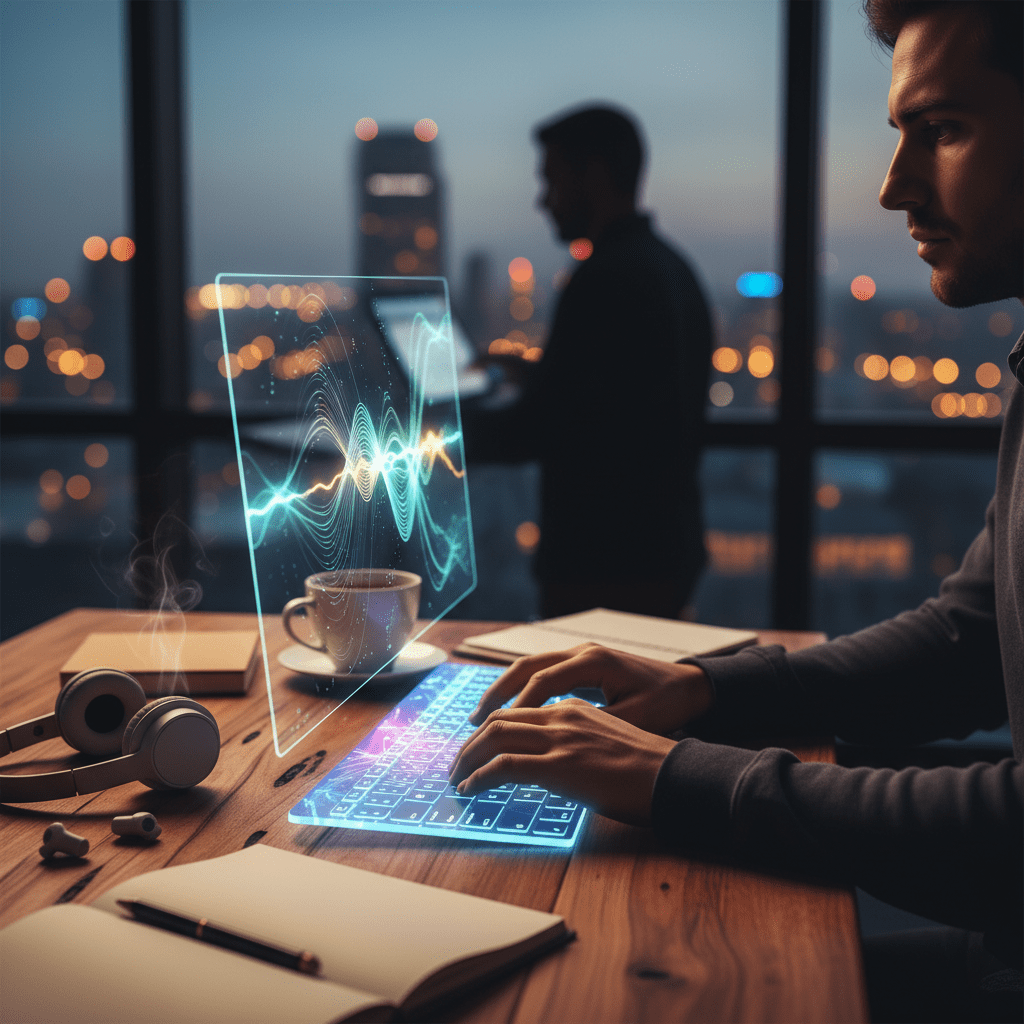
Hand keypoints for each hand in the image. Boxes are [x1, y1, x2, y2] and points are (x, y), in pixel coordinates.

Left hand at [448, 699, 675, 825]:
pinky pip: (504, 766)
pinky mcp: (559, 766)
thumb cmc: (649, 768)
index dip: (490, 728)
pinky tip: (471, 789)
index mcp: (574, 709)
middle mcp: (563, 716)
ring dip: (467, 757)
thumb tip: (555, 766)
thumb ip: (577, 744)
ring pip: (495, 737)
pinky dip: (479, 776)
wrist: (674, 776)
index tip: (476, 747)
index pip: (518, 711)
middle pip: (499, 719)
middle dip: (470, 742)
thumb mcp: (608, 742)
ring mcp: (560, 740)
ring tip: (457, 777)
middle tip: (456, 763)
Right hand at [468, 643, 713, 735]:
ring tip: (480, 719)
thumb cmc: (667, 704)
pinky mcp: (582, 666)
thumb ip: (594, 729)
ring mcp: (581, 656)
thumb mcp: (633, 720)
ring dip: (503, 692)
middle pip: (526, 668)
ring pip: (530, 668)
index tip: (494, 733)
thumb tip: (556, 750)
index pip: (541, 681)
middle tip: (472, 724)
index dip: (515, 708)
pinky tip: (508, 714)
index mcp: (593, 662)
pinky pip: (541, 674)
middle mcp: (582, 653)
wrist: (691, 687)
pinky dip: (521, 692)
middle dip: (496, 696)